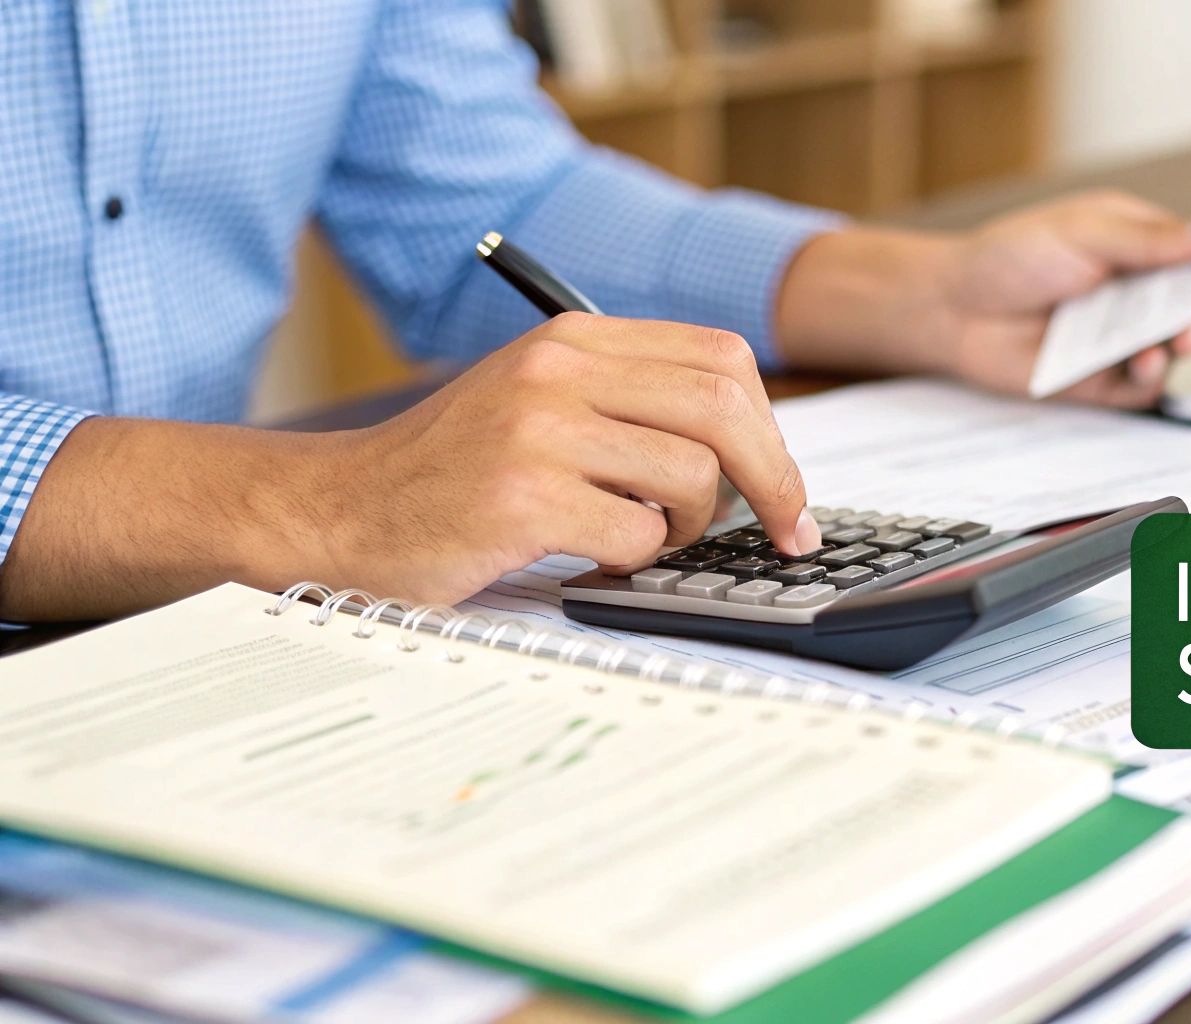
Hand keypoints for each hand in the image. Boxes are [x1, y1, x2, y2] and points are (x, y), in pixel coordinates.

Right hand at [0, 315, 820, 619]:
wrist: (336, 513)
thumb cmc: (449, 473)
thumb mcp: (540, 404)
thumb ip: (632, 403)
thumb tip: (755, 450)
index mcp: (574, 339)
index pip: (722, 360)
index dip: (773, 430)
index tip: (785, 487)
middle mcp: (559, 371)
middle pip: (726, 408)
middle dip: (776, 481)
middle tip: (787, 533)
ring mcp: (538, 431)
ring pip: (691, 477)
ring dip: (690, 529)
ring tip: (641, 542)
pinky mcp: (520, 498)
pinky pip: (636, 534)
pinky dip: (634, 560)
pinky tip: (592, 559)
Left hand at [774, 191, 1190, 407]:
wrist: (954, 309)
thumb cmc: (1009, 258)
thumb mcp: (1083, 232)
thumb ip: (1151, 240)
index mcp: (1144, 247)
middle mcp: (1141, 294)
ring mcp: (1125, 337)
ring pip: (1180, 348)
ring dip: (1182, 346)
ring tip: (1168, 343)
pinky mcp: (1105, 379)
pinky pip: (1145, 386)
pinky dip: (1149, 377)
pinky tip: (1141, 363)